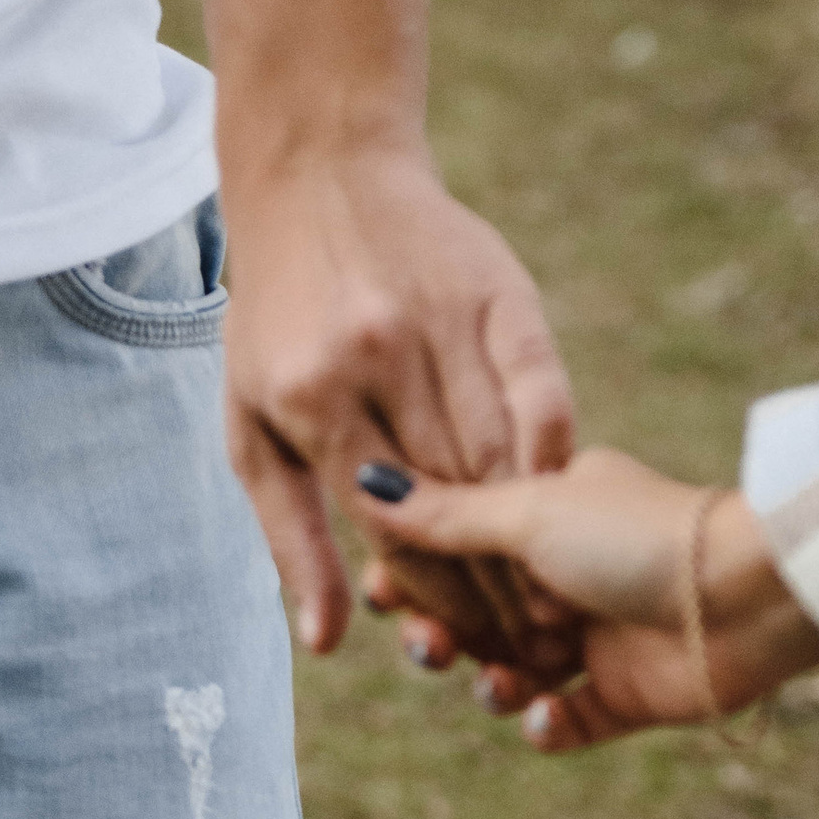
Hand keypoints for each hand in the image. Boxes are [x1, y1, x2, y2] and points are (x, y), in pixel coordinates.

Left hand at [220, 145, 577, 664]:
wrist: (314, 173)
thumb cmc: (276, 318)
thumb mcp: (252, 424)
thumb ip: (291, 533)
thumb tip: (326, 640)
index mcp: (307, 399)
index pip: (390, 526)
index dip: (440, 595)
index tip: (474, 645)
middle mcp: (372, 359)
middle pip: (452, 499)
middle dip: (495, 580)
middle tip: (529, 638)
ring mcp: (436, 320)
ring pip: (499, 451)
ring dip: (533, 532)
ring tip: (555, 591)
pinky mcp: (496, 289)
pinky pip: (541, 383)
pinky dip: (555, 443)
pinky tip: (567, 494)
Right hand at [353, 445, 818, 746]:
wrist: (744, 593)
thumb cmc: (638, 535)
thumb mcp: (526, 512)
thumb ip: (445, 514)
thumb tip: (364, 482)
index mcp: (545, 514)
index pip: (456, 547)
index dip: (414, 574)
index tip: (380, 590)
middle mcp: (567, 575)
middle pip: (475, 617)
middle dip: (442, 635)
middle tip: (429, 647)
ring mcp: (598, 638)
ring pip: (514, 674)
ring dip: (494, 684)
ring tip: (502, 684)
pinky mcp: (627, 696)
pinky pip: (567, 723)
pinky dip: (549, 727)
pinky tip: (548, 717)